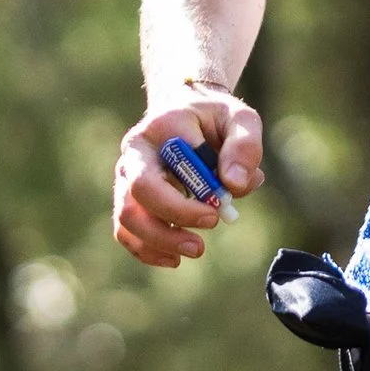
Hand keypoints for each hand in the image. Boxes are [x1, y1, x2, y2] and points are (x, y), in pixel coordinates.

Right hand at [113, 89, 263, 267]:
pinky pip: (125, 230)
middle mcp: (135, 152)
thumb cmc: (216, 118)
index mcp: (162, 127)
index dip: (191, 196)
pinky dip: (147, 250)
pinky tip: (174, 259)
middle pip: (138, 195)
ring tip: (195, 251)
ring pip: (127, 218)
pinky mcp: (128, 197)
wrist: (188, 111)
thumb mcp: (241, 119)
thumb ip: (244, 146)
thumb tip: (234, 184)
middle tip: (201, 244)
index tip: (219, 211)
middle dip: (171, 224)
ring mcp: (126, 176)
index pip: (168, 167)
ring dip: (159, 242)